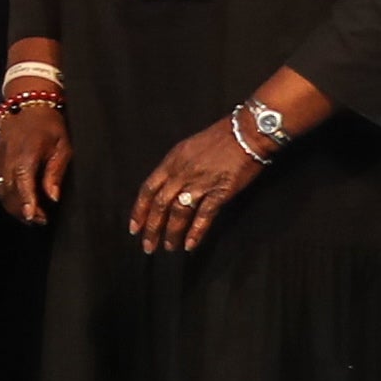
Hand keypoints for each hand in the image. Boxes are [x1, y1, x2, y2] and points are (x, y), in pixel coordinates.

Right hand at [0, 97, 71, 224]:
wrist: (27, 105)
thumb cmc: (48, 124)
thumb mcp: (62, 146)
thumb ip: (55, 173)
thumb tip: (53, 196)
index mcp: (26, 155)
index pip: (23, 186)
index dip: (28, 204)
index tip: (34, 218)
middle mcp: (9, 160)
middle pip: (10, 193)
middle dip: (23, 211)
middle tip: (39, 220)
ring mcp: (0, 161)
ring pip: (2, 191)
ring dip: (14, 207)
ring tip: (30, 215)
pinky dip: (8, 196)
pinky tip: (20, 201)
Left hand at [127, 117, 269, 254]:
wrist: (246, 132)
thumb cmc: (219, 138)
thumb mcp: (187, 148)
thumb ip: (174, 168)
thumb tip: (164, 188)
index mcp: (171, 161)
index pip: (148, 190)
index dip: (139, 211)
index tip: (134, 228)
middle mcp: (182, 173)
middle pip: (160, 205)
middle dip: (152, 228)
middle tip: (148, 247)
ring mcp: (200, 183)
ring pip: (179, 213)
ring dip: (172, 233)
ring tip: (169, 247)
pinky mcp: (220, 191)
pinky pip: (204, 215)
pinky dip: (196, 232)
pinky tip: (190, 245)